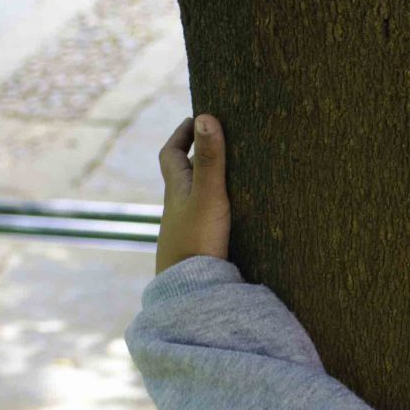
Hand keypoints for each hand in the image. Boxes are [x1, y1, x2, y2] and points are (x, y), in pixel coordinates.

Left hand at [156, 113, 230, 273]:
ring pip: (197, 198)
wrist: (189, 292)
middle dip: (198, 155)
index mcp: (177, 189)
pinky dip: (219, 209)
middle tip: (219, 141)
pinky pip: (208, 219)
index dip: (182, 134)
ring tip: (237, 174)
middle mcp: (179, 207)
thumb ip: (211, 159)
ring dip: (211, 184)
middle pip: (184, 174)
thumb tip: (205, 117)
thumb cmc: (196, 240)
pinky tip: (238, 214)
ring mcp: (188, 228)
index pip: (172, 153)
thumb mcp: (208, 195)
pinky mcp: (200, 247)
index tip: (195, 119)